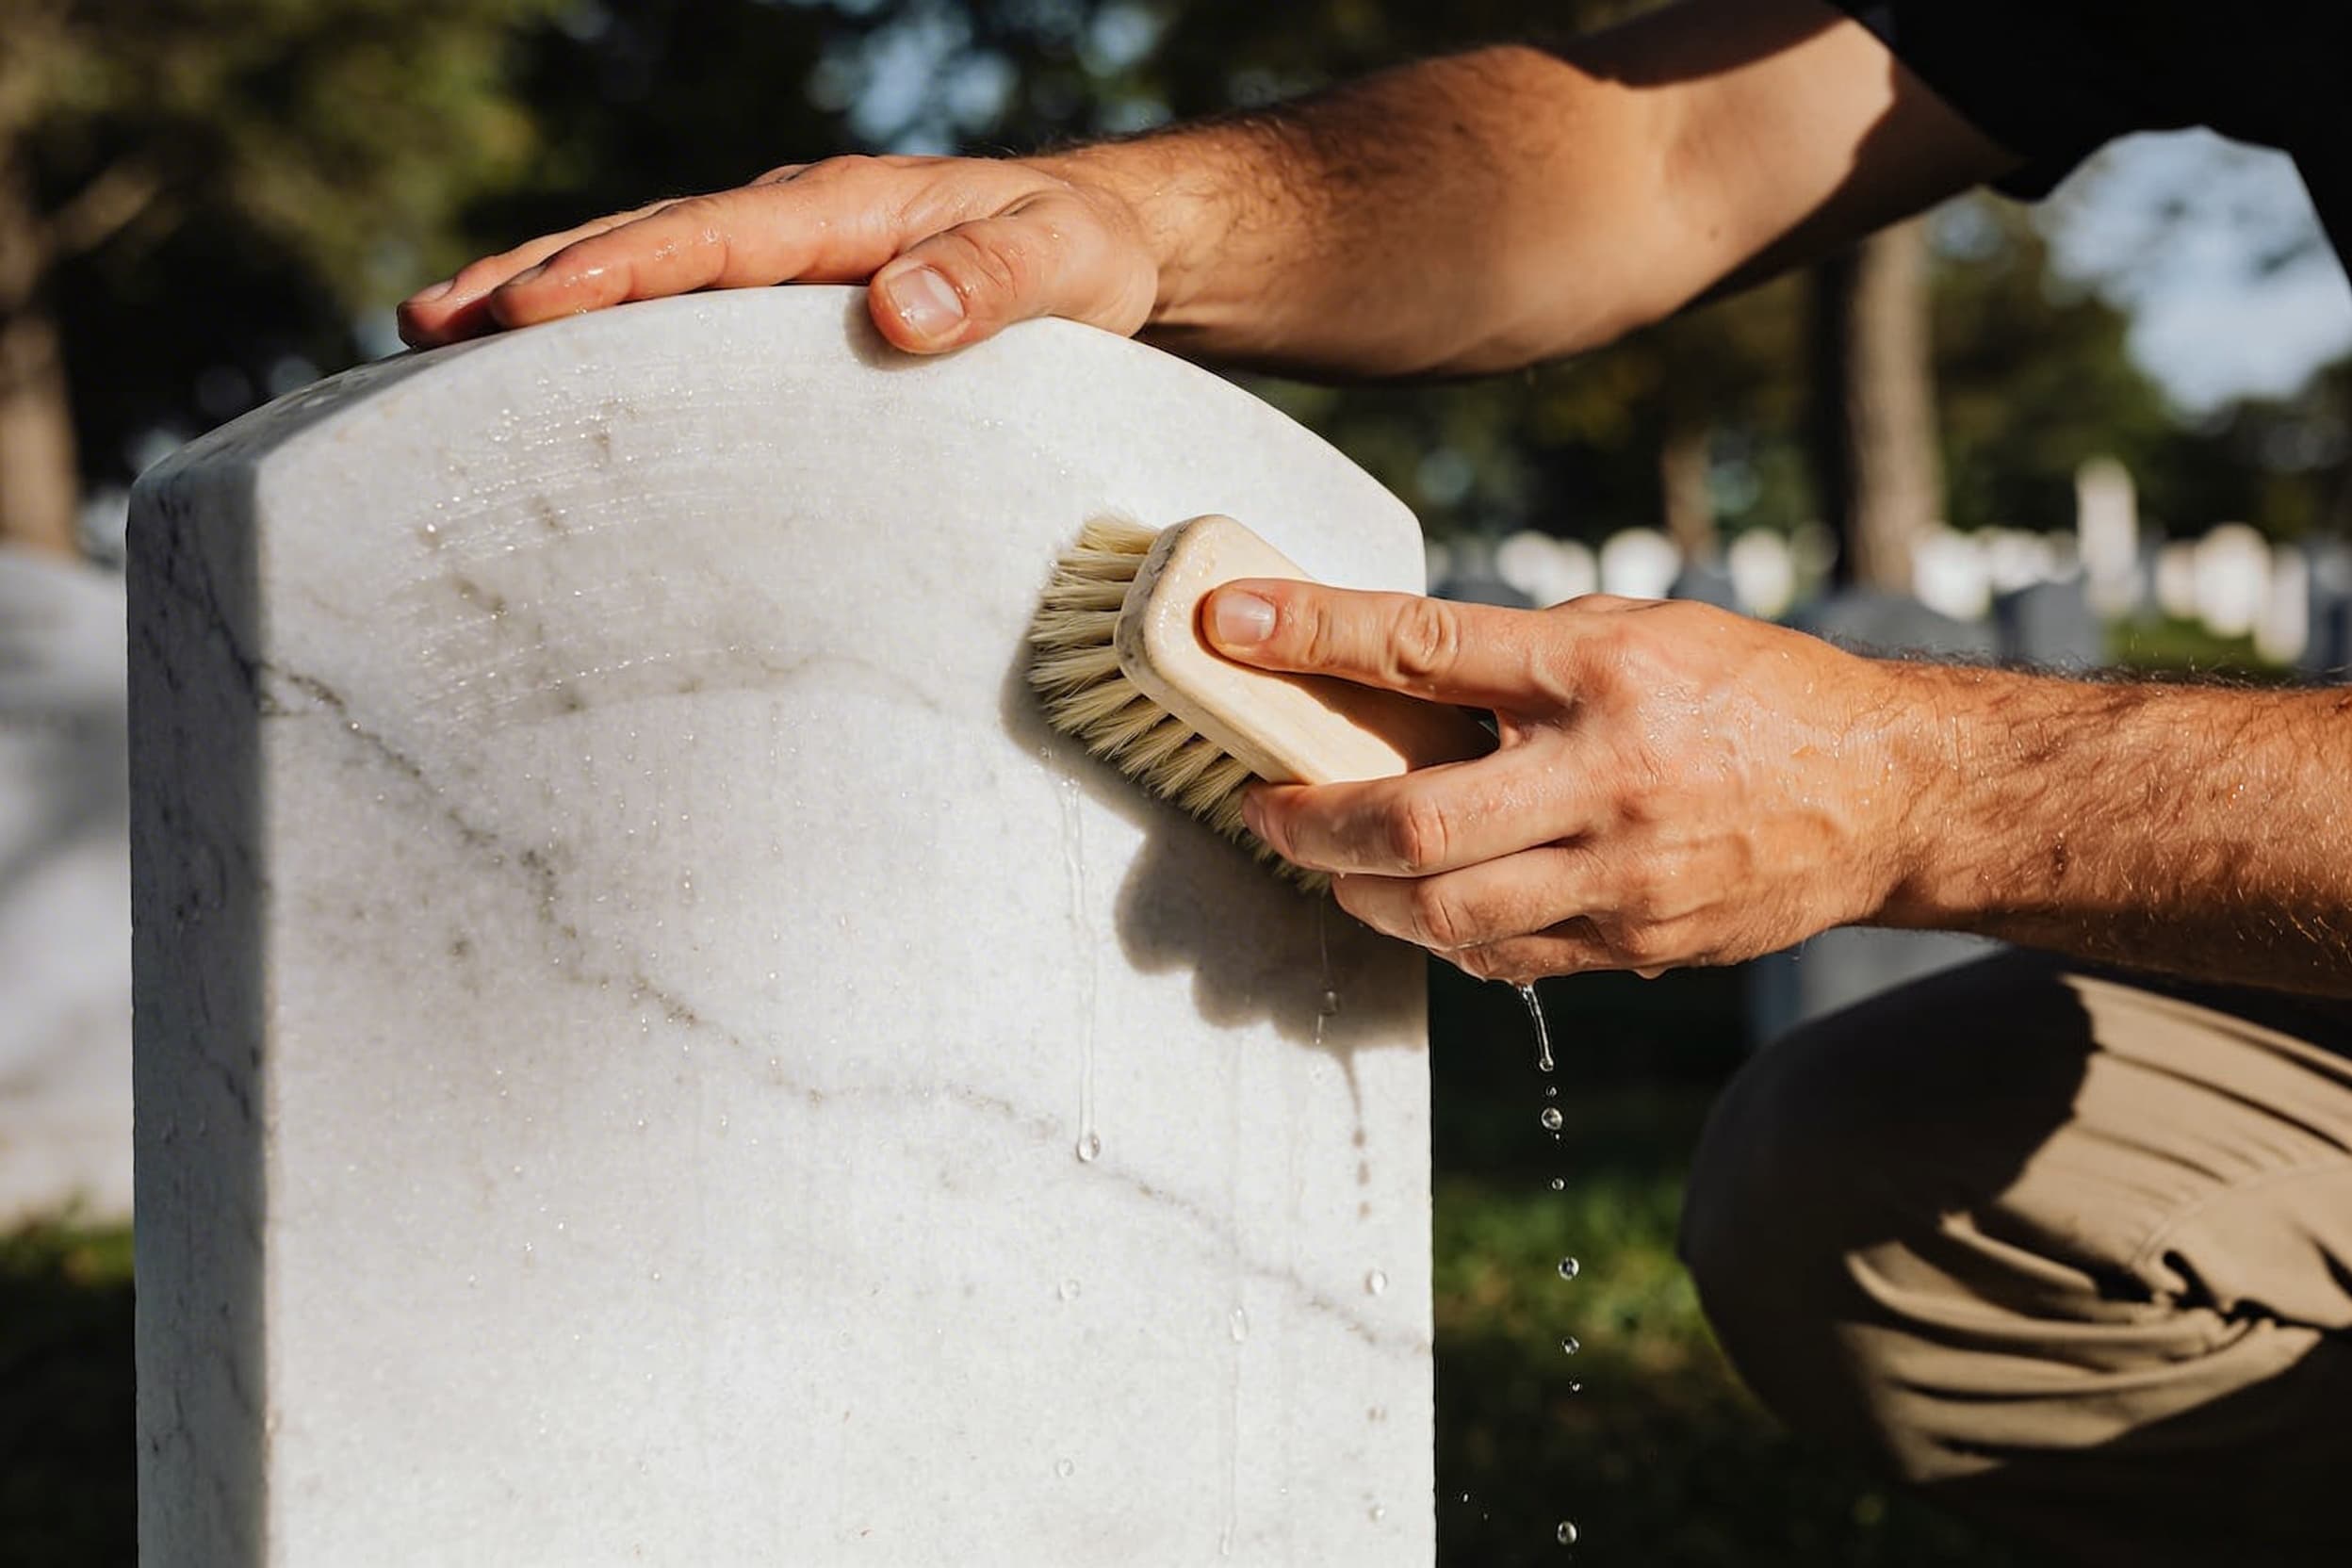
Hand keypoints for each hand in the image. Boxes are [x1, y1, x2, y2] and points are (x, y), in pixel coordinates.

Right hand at [396, 154, 1157, 354]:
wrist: (1102, 242)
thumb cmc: (1084, 255)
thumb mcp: (1064, 263)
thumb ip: (990, 284)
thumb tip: (895, 313)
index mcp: (847, 209)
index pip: (714, 240)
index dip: (620, 273)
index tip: (532, 309)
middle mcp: (794, 224)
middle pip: (644, 244)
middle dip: (534, 279)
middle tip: (428, 324)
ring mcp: (780, 261)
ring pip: (642, 270)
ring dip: (541, 298)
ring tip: (432, 338)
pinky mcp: (783, 303)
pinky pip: (677, 310)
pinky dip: (600, 330)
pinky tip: (539, 375)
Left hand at [1202, 581, 1935, 981]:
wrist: (1885, 792)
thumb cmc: (1748, 693)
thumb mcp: (1639, 632)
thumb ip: (1521, 658)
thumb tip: (1388, 675)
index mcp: (1601, 669)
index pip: (1425, 645)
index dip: (1311, 632)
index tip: (1224, 618)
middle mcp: (1606, 776)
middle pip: (1410, 822)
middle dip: (1308, 822)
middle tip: (1262, 809)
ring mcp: (1622, 876)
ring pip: (1443, 915)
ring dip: (1358, 893)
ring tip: (1329, 861)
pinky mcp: (1635, 945)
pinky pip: (1502, 959)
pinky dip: (1440, 936)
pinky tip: (1419, 906)